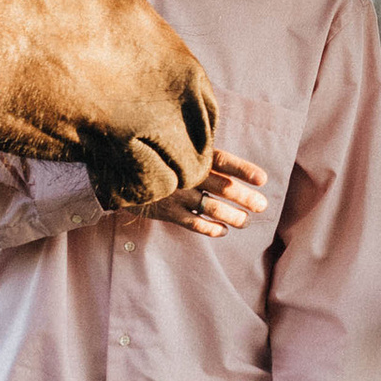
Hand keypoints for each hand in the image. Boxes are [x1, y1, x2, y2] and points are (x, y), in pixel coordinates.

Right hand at [128, 148, 268, 238]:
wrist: (119, 171)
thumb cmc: (157, 159)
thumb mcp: (176, 150)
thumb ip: (201, 155)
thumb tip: (230, 163)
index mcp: (192, 156)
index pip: (223, 161)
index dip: (243, 170)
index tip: (262, 179)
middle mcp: (187, 175)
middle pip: (222, 187)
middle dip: (245, 197)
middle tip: (262, 205)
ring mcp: (177, 194)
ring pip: (211, 208)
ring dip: (232, 216)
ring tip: (245, 221)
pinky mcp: (167, 212)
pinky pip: (193, 223)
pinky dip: (210, 229)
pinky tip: (223, 231)